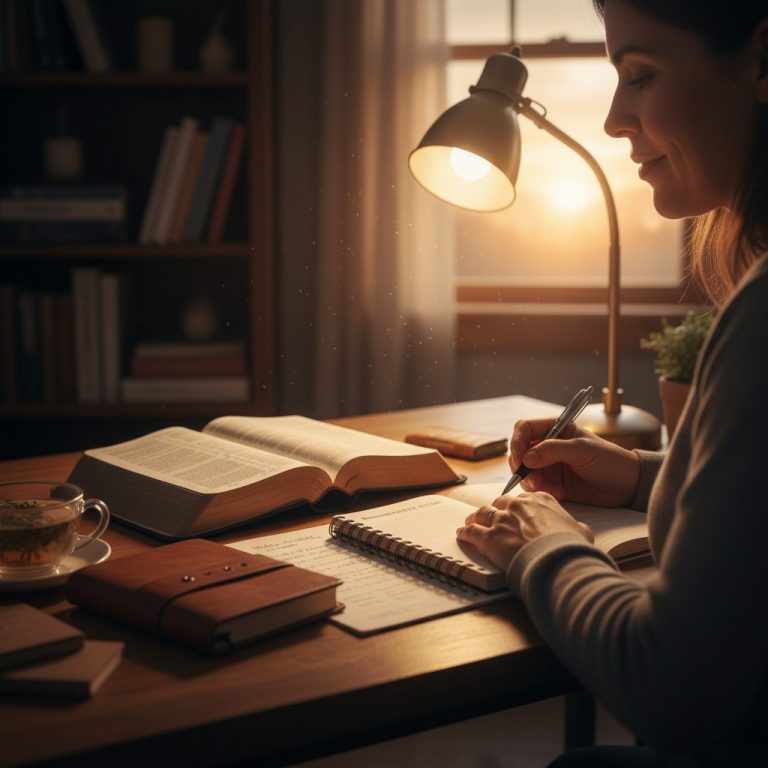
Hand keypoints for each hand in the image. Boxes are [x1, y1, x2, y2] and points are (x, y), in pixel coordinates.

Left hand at [456, 492, 594, 571]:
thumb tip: (577, 530)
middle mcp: (518, 506)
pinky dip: (465, 532)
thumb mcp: (581, 532)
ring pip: (482, 513)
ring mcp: (502, 520)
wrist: (557, 560)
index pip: (525, 499)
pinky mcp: (489, 537)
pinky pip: (471, 531)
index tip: (516, 511)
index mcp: (540, 500)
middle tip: (493, 517)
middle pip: (501, 503)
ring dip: (476, 517)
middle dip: (496, 510)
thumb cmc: (571, 547)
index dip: (518, 506)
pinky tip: (462, 534)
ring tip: (471, 521)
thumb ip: (574, 526)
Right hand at [509, 419, 640, 506]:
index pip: (525, 429)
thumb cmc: (609, 460)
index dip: (517, 441)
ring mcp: (549, 465)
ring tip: (546, 488)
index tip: (519, 458)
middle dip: (521, 466)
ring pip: (525, 471)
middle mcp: (548, 445)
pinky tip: (559, 493)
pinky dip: (542, 491)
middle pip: (520, 451)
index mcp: (555, 429)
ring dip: (531, 481)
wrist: (626, 485)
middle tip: (530, 478)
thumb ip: (553, 450)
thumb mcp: (581, 450)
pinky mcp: (552, 483)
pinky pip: (536, 486)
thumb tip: (526, 458)